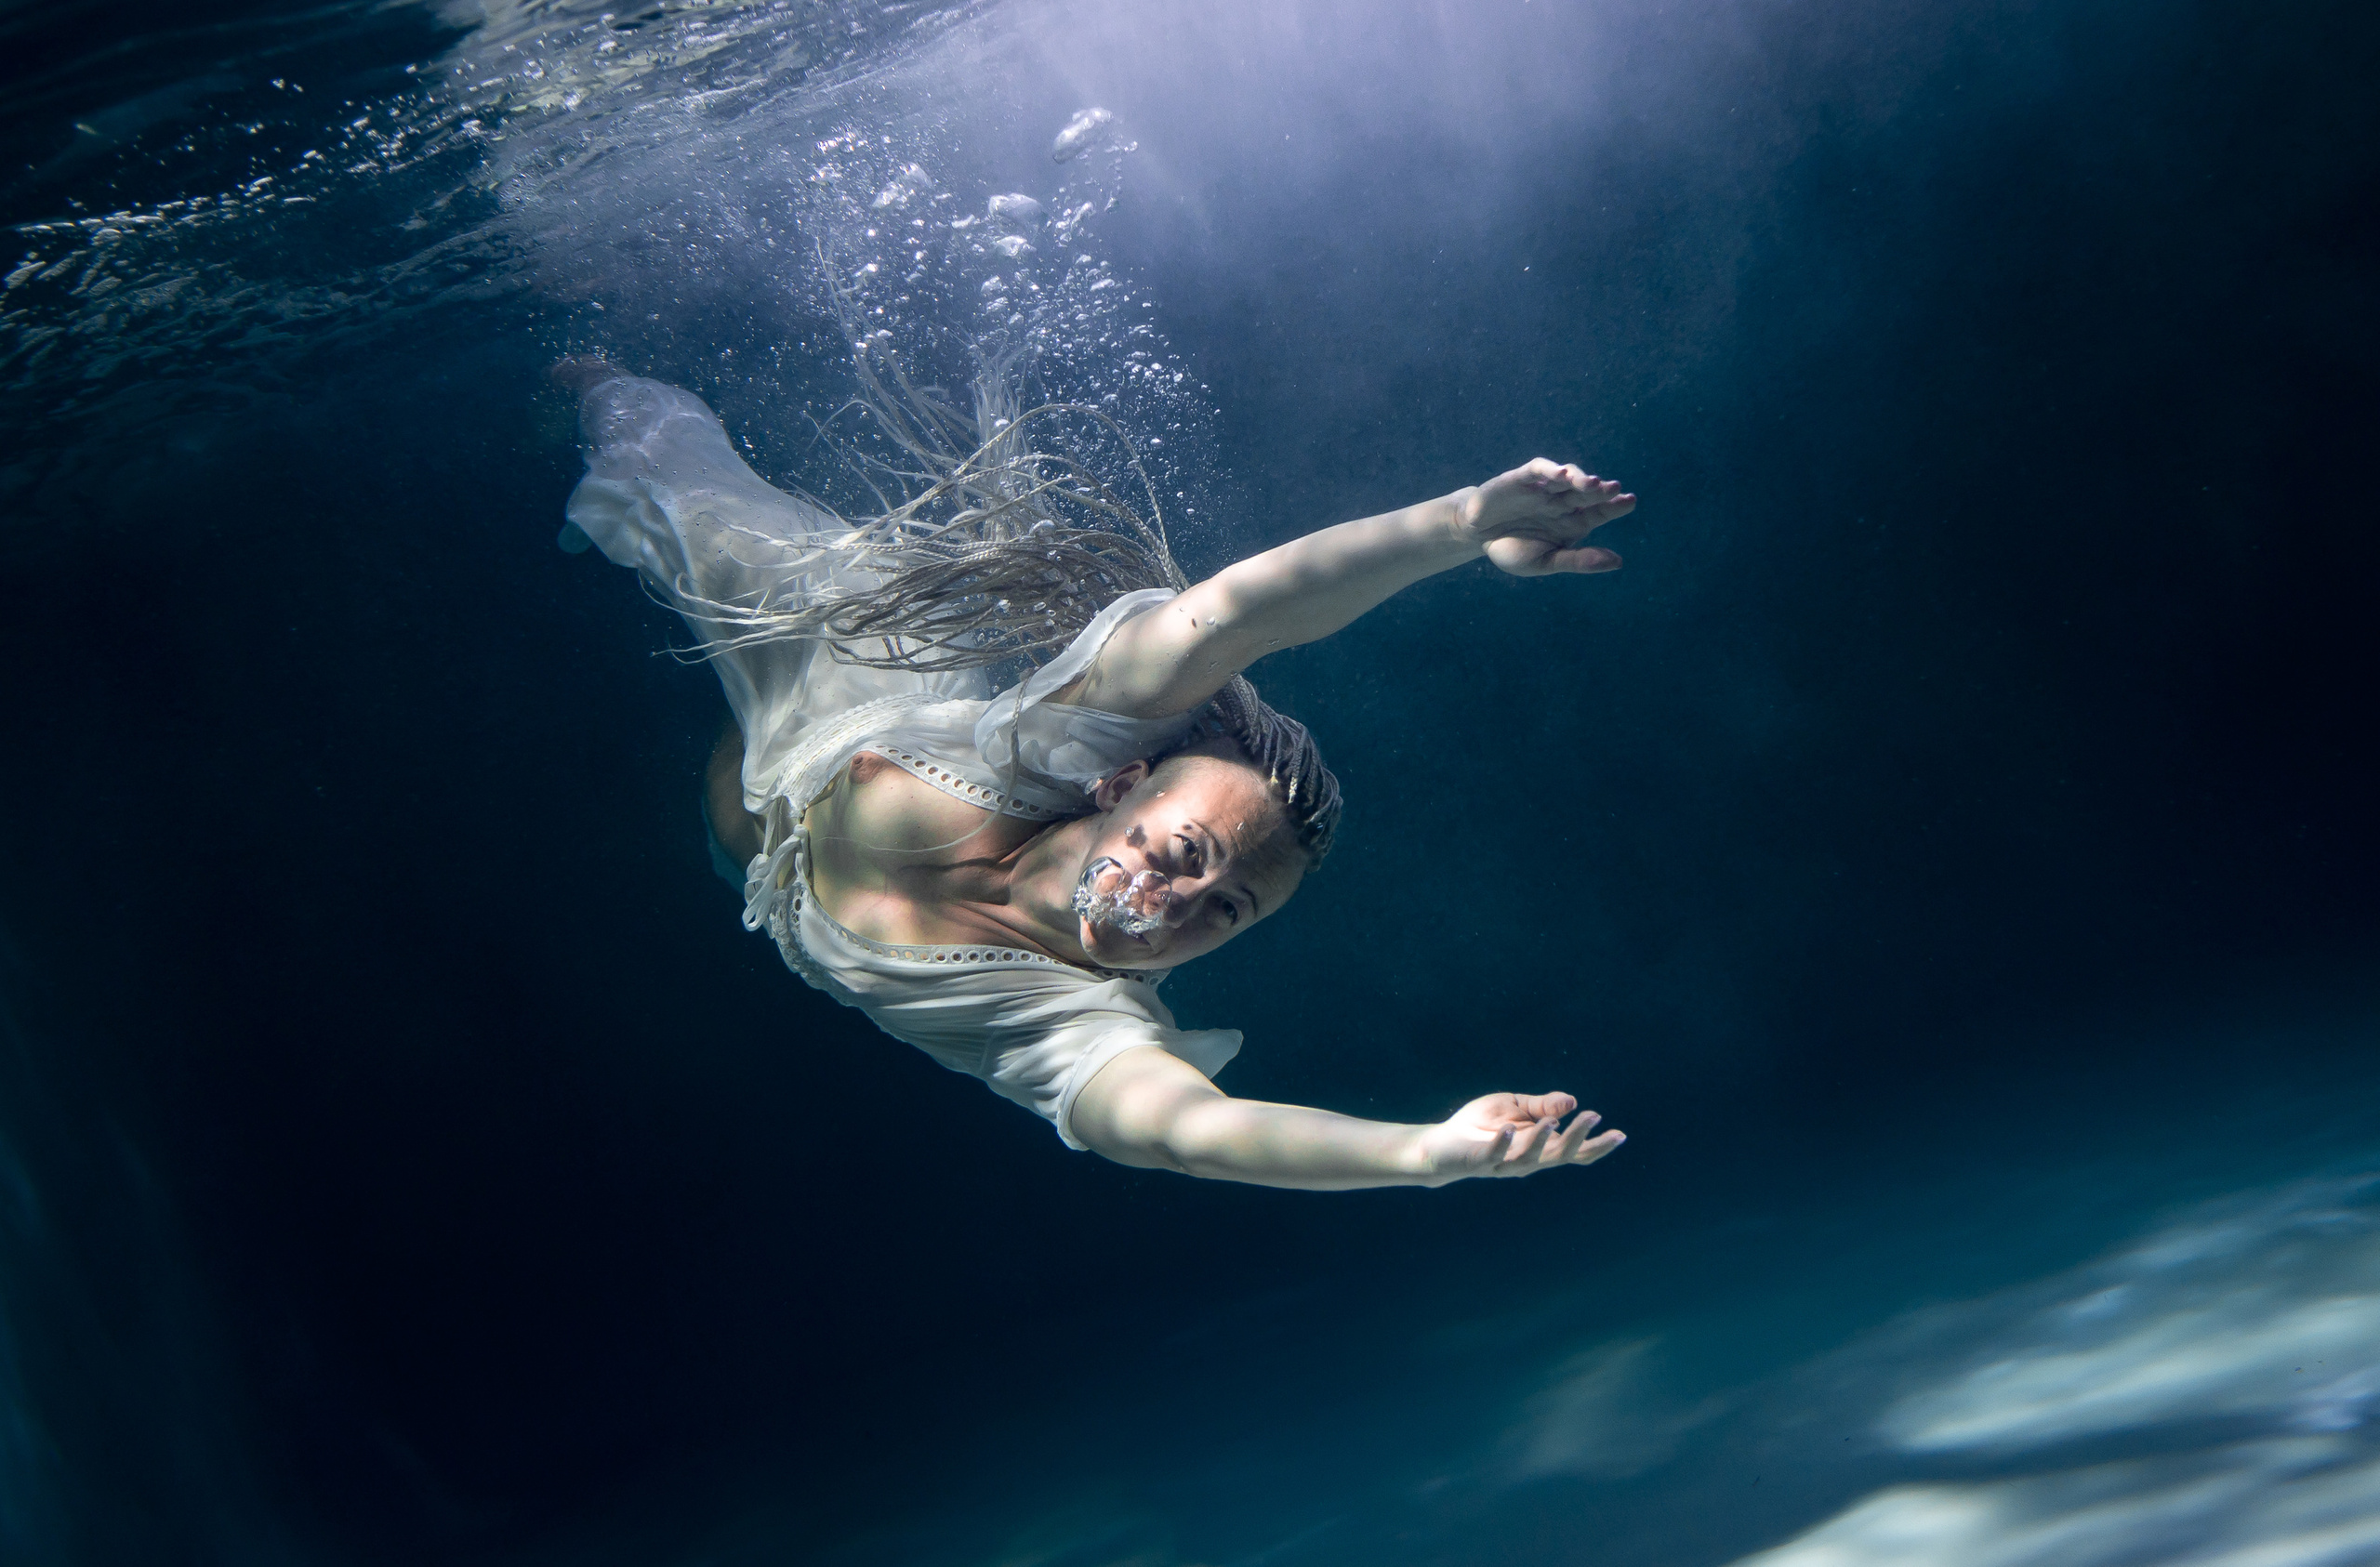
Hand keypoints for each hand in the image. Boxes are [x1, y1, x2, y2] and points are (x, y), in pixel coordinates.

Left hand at [1414, 1091, 1626, 1184]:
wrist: (1441, 1143)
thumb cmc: (1480, 1125)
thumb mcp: (1515, 1106)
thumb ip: (1542, 1106)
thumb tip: (1572, 1101)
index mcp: (1540, 1147)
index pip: (1573, 1150)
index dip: (1597, 1145)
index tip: (1620, 1134)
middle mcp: (1527, 1160)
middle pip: (1559, 1155)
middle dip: (1578, 1138)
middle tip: (1594, 1118)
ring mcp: (1504, 1163)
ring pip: (1530, 1157)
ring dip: (1542, 1139)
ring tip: (1552, 1120)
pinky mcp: (1480, 1161)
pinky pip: (1493, 1154)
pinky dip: (1502, 1143)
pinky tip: (1509, 1128)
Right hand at [1456, 458, 1635, 576]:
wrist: (1476, 537)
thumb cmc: (1512, 549)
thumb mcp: (1546, 562)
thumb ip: (1579, 561)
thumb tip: (1618, 561)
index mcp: (1572, 522)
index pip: (1600, 511)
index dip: (1616, 505)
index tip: (1630, 501)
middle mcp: (1561, 502)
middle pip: (1587, 493)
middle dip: (1602, 490)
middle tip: (1615, 489)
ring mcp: (1543, 489)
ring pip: (1567, 478)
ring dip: (1580, 479)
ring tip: (1593, 484)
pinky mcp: (1521, 479)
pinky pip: (1539, 470)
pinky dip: (1551, 470)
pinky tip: (1563, 474)